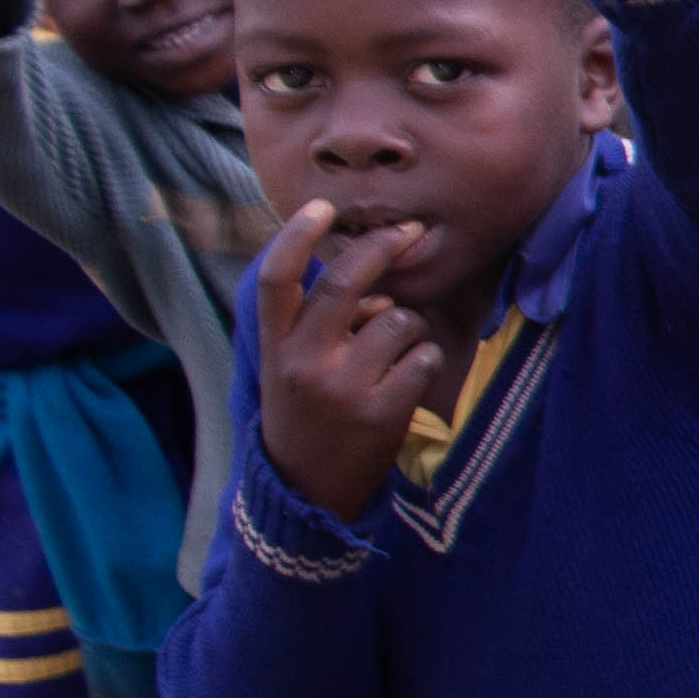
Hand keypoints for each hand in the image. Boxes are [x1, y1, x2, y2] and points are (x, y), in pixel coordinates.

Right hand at [250, 207, 438, 520]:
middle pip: (345, 283)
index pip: (275, 279)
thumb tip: (375, 288)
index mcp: (273, 346)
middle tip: (409, 230)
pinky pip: (424, 358)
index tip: (321, 208)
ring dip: (410, 328)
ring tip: (392, 357)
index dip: (296, 236)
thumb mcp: (290, 367)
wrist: (308, 489)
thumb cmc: (307, 413)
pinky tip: (406, 383)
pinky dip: (425, 362)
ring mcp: (342, 387)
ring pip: (399, 320)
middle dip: (383, 246)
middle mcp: (302, 361)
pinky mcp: (381, 411)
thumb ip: (318, 324)